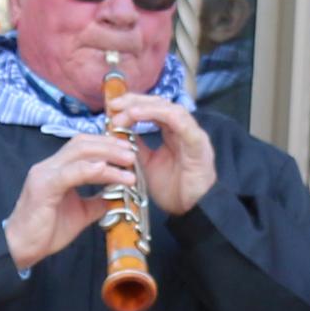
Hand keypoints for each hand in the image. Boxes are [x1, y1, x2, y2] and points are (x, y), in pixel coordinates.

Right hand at [6, 130, 141, 273]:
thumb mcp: (80, 214)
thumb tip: (117, 197)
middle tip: (133, 153)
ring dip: (107, 155)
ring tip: (128, 163)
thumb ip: (97, 202)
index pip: (83, 146)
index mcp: (56, 169)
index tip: (129, 152)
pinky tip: (109, 172)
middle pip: (83, 142)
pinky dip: (92, 170)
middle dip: (111, 145)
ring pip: (80, 153)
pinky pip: (71, 172)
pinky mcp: (43, 187)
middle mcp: (49, 166)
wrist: (20, 248)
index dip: (107, 145)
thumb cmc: (45, 232)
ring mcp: (45, 174)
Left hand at [109, 99, 217, 215]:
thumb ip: (137, 147)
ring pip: (170, 109)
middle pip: (160, 103)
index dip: (133, 104)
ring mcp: (192, 134)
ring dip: (145, 107)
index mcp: (173, 132)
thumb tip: (118, 133)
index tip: (112, 107)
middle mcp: (184, 129)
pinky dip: (160, 115)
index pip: (153, 109)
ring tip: (125, 111)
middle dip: (136, 101)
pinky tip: (139, 115)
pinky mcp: (197, 143)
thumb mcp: (147, 164)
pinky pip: (181, 122)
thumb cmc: (174, 188)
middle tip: (114, 104)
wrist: (192, 209)